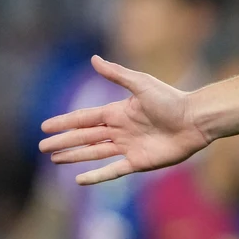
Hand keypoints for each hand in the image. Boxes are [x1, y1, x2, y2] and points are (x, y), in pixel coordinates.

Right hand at [39, 56, 210, 184]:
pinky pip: (112, 170)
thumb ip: (117, 75)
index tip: (45, 126)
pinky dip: (96, 176)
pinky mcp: (139, 162)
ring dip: (74, 156)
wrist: (195, 120)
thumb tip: (93, 59)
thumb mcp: (141, 84)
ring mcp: (128, 147)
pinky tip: (79, 179)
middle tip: (42, 146)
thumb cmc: (172, 99)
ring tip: (55, 159)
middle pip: (84, 137)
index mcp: (118, 112)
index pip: (84, 118)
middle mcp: (120, 130)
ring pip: (94, 153)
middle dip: (63, 141)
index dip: (64, 122)